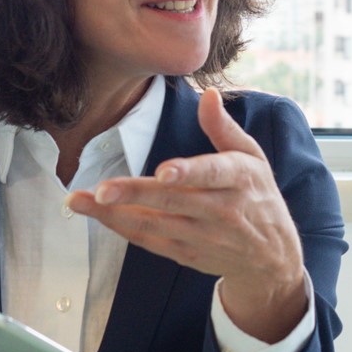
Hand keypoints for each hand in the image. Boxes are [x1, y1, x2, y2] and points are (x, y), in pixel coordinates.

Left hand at [67, 88, 307, 342]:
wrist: (271, 257)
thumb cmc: (259, 196)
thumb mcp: (253, 157)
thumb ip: (224, 128)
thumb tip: (208, 94)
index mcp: (239, 178)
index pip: (212, 174)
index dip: (187, 173)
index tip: (163, 172)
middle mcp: (221, 210)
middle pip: (173, 200)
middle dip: (134, 194)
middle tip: (100, 190)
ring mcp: (203, 236)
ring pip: (154, 224)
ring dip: (114, 214)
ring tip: (79, 201)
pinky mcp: (187, 253)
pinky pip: (150, 241)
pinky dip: (122, 228)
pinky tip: (97, 215)